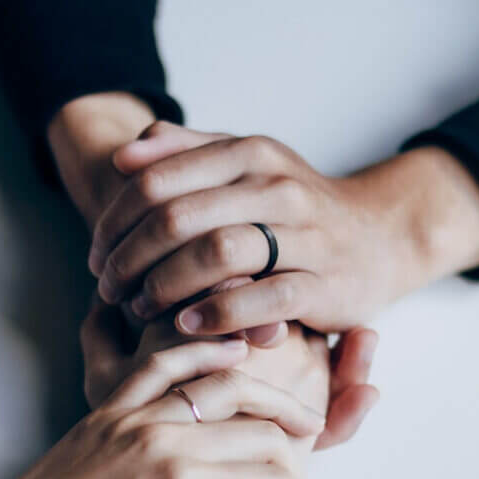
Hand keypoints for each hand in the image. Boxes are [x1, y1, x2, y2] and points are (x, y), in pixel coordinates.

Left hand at [0, 338, 322, 478]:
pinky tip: (231, 354)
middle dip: (296, 463)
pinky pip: (162, 366)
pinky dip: (201, 355)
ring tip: (302, 421)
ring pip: (222, 388)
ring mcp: (132, 418)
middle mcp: (161, 439)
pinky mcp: (109, 413)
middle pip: (256, 433)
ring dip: (269, 400)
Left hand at [49, 101, 379, 447]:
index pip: (159, 179)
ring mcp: (304, 236)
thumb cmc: (297, 206)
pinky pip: (263, 299)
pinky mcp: (323, 285)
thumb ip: (189, 152)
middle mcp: (276, 188)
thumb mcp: (249, 164)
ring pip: (217, 253)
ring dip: (165, 285)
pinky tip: (188, 325)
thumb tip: (126, 153)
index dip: (115, 220)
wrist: (381, 236)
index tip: (97, 252)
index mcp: (249, 155)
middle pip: (178, 217)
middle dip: (129, 257)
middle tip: (109, 287)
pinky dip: (218, 313)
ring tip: (140, 307)